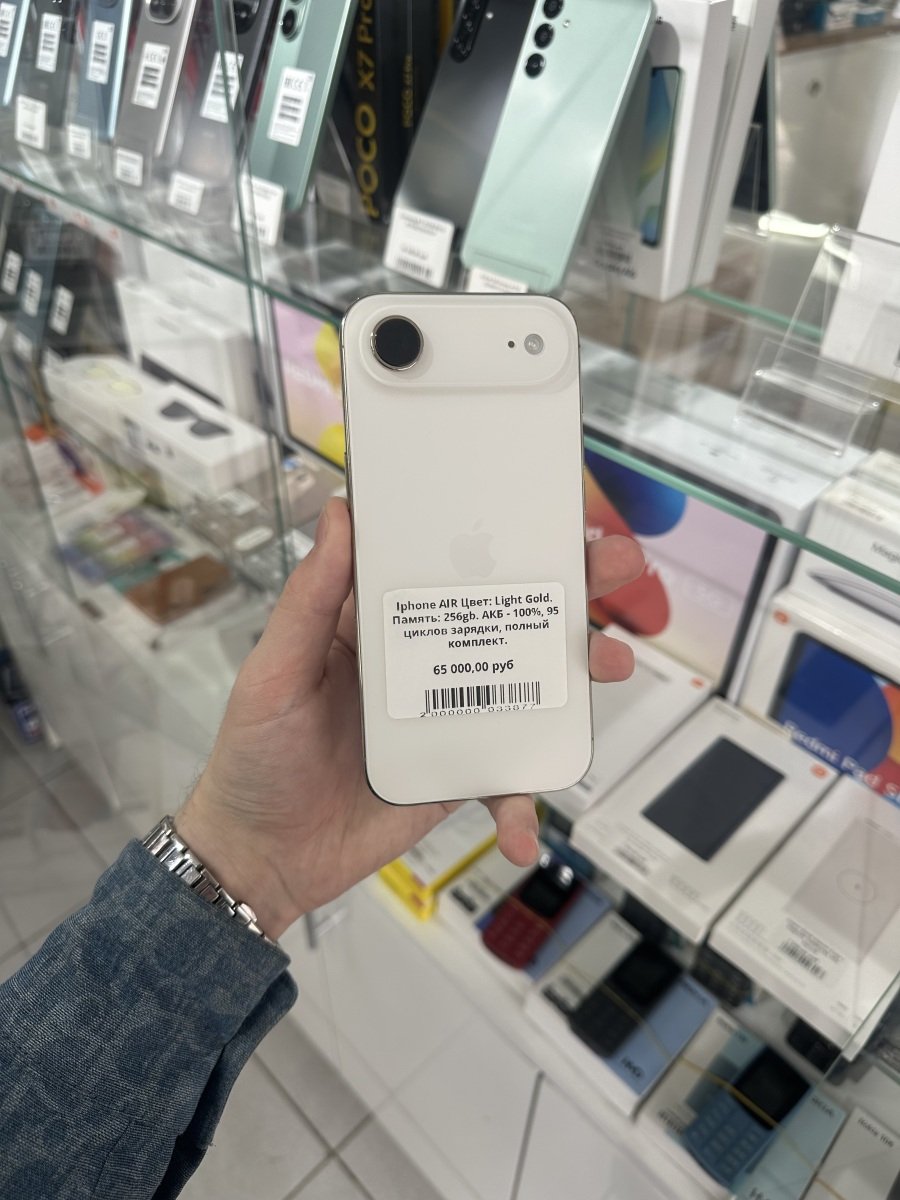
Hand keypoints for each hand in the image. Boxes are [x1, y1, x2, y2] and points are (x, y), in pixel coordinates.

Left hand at [178, 499, 643, 939]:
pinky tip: (525, 827)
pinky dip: (524, 802)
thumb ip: (309, 600)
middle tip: (615, 565)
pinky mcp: (458, 772)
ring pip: (525, 686)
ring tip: (611, 664)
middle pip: (504, 616)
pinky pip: (507, 778)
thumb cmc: (256, 758)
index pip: (446, 566)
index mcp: (378, 625)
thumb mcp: (276, 673)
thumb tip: (340, 514)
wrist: (263, 857)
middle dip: (567, 589)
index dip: (499, 538)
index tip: (546, 512)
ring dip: (576, 676)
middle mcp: (422, 663)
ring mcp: (447, 717)